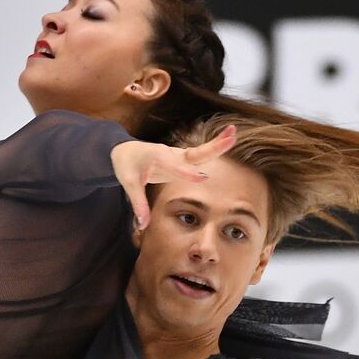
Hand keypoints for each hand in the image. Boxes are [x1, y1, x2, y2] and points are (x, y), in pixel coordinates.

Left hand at [111, 125, 236, 229]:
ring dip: (217, 144)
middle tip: (229, 139)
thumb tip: (143, 225)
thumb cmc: (126, 165)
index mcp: (157, 157)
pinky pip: (199, 155)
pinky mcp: (181, 159)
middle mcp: (170, 154)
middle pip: (193, 153)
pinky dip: (214, 147)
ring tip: (234, 134)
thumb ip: (138, 204)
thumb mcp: (129, 184)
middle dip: (210, 147)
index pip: (174, 167)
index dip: (187, 173)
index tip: (202, 178)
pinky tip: (228, 140)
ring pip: (199, 151)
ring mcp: (177, 155)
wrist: (124, 150)